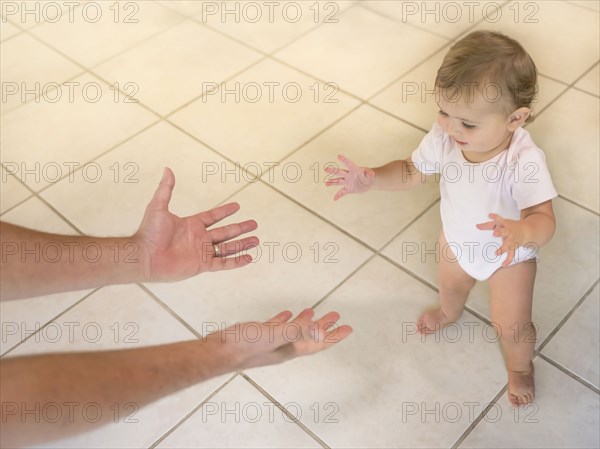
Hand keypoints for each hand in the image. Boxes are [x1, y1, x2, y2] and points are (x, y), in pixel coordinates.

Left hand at [134, 167, 258, 281]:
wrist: (144, 256)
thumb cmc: (148, 232)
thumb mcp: (158, 206)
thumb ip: (166, 189)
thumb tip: (167, 169)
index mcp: (191, 225)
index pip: (213, 217)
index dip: (225, 211)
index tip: (237, 206)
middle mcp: (199, 238)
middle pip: (225, 232)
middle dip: (240, 228)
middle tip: (254, 224)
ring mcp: (201, 252)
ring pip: (227, 248)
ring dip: (242, 244)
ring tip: (256, 240)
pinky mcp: (202, 265)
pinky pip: (223, 263)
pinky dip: (236, 261)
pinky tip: (248, 258)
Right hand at [209, 309, 352, 369]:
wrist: (218, 352)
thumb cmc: (245, 345)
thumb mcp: (274, 335)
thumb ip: (296, 330)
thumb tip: (320, 328)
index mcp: (290, 349)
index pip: (318, 342)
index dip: (334, 336)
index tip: (348, 328)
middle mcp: (283, 347)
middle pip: (309, 336)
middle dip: (324, 327)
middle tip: (336, 316)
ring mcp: (271, 342)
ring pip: (294, 330)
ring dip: (305, 322)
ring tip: (314, 312)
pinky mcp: (258, 335)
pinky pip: (277, 326)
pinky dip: (284, 319)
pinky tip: (286, 313)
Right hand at [324, 154, 374, 200]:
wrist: (368, 183)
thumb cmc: (369, 176)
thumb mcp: (371, 175)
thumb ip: (370, 174)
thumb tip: (371, 173)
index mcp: (354, 170)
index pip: (349, 164)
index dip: (344, 160)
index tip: (338, 156)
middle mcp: (349, 175)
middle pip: (340, 172)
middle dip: (333, 171)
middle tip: (326, 169)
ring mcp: (347, 182)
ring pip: (338, 181)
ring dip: (332, 182)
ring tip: (326, 183)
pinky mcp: (348, 188)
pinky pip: (342, 192)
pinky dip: (339, 195)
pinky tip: (335, 199)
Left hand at [476, 213, 525, 266]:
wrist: (526, 231)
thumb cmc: (509, 226)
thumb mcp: (499, 223)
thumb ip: (487, 225)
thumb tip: (476, 226)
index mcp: (505, 224)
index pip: (500, 220)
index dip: (496, 218)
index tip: (490, 215)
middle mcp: (509, 232)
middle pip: (505, 231)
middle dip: (500, 232)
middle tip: (494, 233)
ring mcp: (512, 240)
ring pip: (508, 244)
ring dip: (503, 248)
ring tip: (496, 253)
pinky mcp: (514, 247)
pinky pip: (511, 254)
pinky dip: (508, 260)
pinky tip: (503, 265)